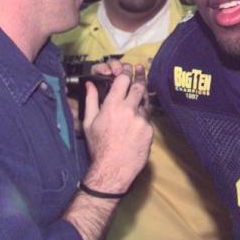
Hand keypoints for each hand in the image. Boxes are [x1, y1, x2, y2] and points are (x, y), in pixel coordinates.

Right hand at [80, 60, 151, 194]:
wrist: (112, 169)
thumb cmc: (98, 146)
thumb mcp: (89, 122)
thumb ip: (91, 100)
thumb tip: (90, 85)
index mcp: (112, 105)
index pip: (123, 79)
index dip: (126, 72)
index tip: (127, 70)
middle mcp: (129, 110)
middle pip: (139, 86)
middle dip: (139, 78)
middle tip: (140, 71)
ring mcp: (142, 120)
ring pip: (145, 103)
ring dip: (140, 101)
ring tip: (136, 102)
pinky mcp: (150, 131)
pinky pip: (147, 119)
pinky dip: (142, 119)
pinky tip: (135, 125)